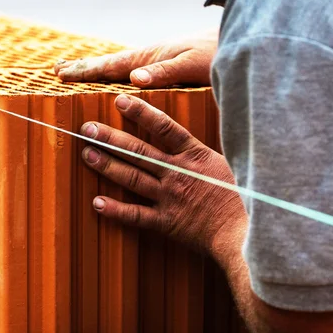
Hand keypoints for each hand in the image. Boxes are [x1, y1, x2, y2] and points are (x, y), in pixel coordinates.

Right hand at [55, 28, 217, 88]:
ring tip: (74, 72)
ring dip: (94, 71)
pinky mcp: (161, 68)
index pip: (110, 66)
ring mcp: (152, 63)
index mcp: (148, 59)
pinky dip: (112, 75)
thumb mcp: (192, 66)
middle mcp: (146, 60)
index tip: (61, 74)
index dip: (85, 71)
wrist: (237, 41)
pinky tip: (111, 79)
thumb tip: (134, 79)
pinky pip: (128, 72)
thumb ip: (165, 72)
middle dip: (82, 68)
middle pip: (107, 64)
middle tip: (56, 70)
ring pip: (116, 68)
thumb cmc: (217, 54)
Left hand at [81, 93, 244, 253]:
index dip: (140, 112)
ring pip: (132, 178)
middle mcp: (177, 173)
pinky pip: (136, 215)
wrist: (245, 232)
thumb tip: (200, 132)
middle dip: (111, 138)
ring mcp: (169, 197)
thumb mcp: (232, 163)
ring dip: (107, 166)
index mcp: (195, 156)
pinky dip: (115, 209)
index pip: (164, 127)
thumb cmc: (245, 197)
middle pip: (138, 151)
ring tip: (87, 154)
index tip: (120, 100)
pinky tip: (96, 202)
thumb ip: (208, 150)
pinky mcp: (166, 221)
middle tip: (87, 129)